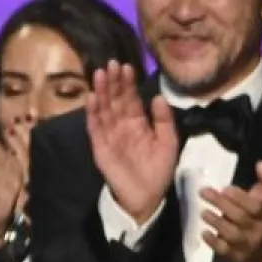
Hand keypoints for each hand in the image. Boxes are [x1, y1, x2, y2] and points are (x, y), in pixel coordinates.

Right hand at [86, 60, 178, 224]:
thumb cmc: (158, 170)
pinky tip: (92, 98)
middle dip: (113, 82)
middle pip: (115, 100)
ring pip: (104, 110)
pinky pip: (95, 128)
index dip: (128, 83)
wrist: (146, 197)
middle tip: (111, 63)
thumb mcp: (169, 143)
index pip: (131, 99)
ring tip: (99, 74)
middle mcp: (122, 126)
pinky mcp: (100, 148)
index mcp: (139, 123)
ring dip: (101, 92)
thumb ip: (164, 120)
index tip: (126, 66)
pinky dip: (93, 113)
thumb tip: (158, 97)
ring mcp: (109, 136)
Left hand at [200, 161, 261, 261]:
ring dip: (216, 222)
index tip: (225, 188)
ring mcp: (246, 244)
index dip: (241, 198)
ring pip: (231, 234)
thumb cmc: (261, 218)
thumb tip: (261, 164)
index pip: (256, 206)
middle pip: (240, 217)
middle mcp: (258, 229)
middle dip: (221, 204)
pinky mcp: (234, 256)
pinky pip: (223, 250)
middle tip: (204, 192)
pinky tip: (203, 233)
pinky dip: (213, 242)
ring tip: (203, 212)